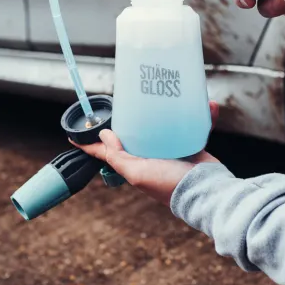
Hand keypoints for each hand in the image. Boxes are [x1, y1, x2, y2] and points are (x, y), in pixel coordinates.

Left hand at [71, 101, 219, 205]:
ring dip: (169, 110)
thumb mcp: (138, 173)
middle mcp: (152, 156)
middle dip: (132, 116)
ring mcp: (173, 150)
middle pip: (137, 133)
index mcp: (137, 164)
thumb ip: (118, 157)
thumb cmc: (170, 184)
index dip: (92, 144)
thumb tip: (104, 136)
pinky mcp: (192, 145)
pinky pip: (194, 126)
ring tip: (168, 94)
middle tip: (129, 97)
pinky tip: (208, 106)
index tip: (77, 132)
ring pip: (165, 124)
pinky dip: (202, 116)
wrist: (206, 190)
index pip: (109, 152)